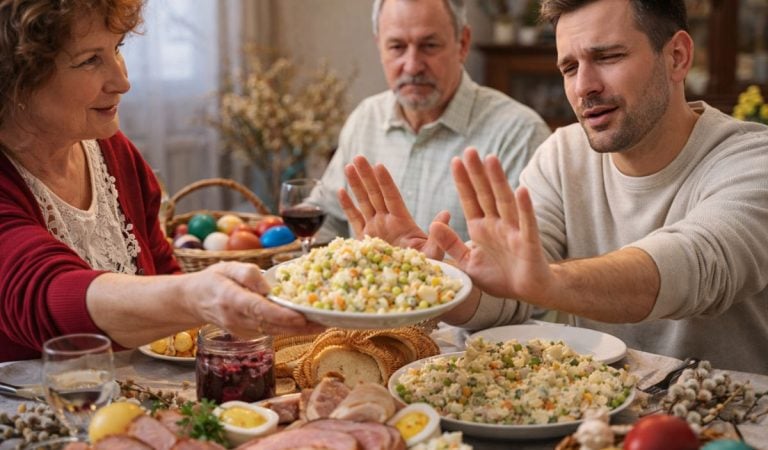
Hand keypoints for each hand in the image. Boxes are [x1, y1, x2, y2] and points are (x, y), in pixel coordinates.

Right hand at [185, 261, 324, 337]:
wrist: (194, 301)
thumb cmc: (213, 280)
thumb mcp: (227, 267)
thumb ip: (247, 274)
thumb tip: (268, 286)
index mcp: (231, 299)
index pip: (259, 310)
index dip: (281, 315)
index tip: (300, 317)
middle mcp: (237, 320)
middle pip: (273, 325)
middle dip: (300, 326)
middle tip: (326, 321)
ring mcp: (243, 331)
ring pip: (276, 332)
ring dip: (300, 330)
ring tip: (324, 323)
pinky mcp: (249, 336)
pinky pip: (272, 333)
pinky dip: (290, 329)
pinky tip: (308, 324)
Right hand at [338, 155, 449, 259]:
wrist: (410, 282)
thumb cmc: (424, 268)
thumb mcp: (432, 253)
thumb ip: (437, 235)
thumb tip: (446, 213)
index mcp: (402, 222)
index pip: (392, 197)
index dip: (385, 182)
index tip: (379, 166)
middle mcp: (386, 222)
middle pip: (375, 194)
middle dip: (367, 175)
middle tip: (359, 157)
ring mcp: (374, 229)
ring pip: (363, 202)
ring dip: (356, 184)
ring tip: (349, 166)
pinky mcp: (364, 240)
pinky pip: (354, 219)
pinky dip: (347, 206)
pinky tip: (340, 190)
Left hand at [429, 148, 553, 300]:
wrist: (528, 292)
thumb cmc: (499, 276)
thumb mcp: (467, 261)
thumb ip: (451, 244)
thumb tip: (433, 224)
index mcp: (481, 228)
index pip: (470, 199)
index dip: (463, 181)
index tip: (455, 161)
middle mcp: (497, 224)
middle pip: (485, 194)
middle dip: (477, 173)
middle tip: (469, 150)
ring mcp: (514, 231)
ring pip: (504, 201)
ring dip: (498, 181)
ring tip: (491, 159)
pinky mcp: (528, 242)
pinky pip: (526, 223)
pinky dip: (524, 208)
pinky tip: (521, 191)